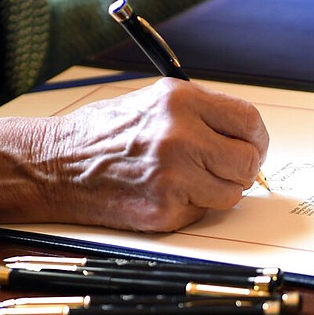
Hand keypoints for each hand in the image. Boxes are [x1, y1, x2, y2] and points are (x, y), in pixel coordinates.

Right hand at [44, 79, 268, 231]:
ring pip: (232, 193)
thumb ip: (204, 113)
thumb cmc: (106, 133)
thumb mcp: (156, 101)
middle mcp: (180, 137)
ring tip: (190, 178)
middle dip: (242, 168)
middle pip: (247, 162)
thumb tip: (247, 135)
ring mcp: (172, 177)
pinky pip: (203, 213)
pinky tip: (165, 192)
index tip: (252, 146)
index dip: (256, 139)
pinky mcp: (164, 210)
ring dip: (218, 190)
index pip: (249, 121)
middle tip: (225, 168)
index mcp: (181, 101)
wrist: (56, 165)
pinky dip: (191, 206)